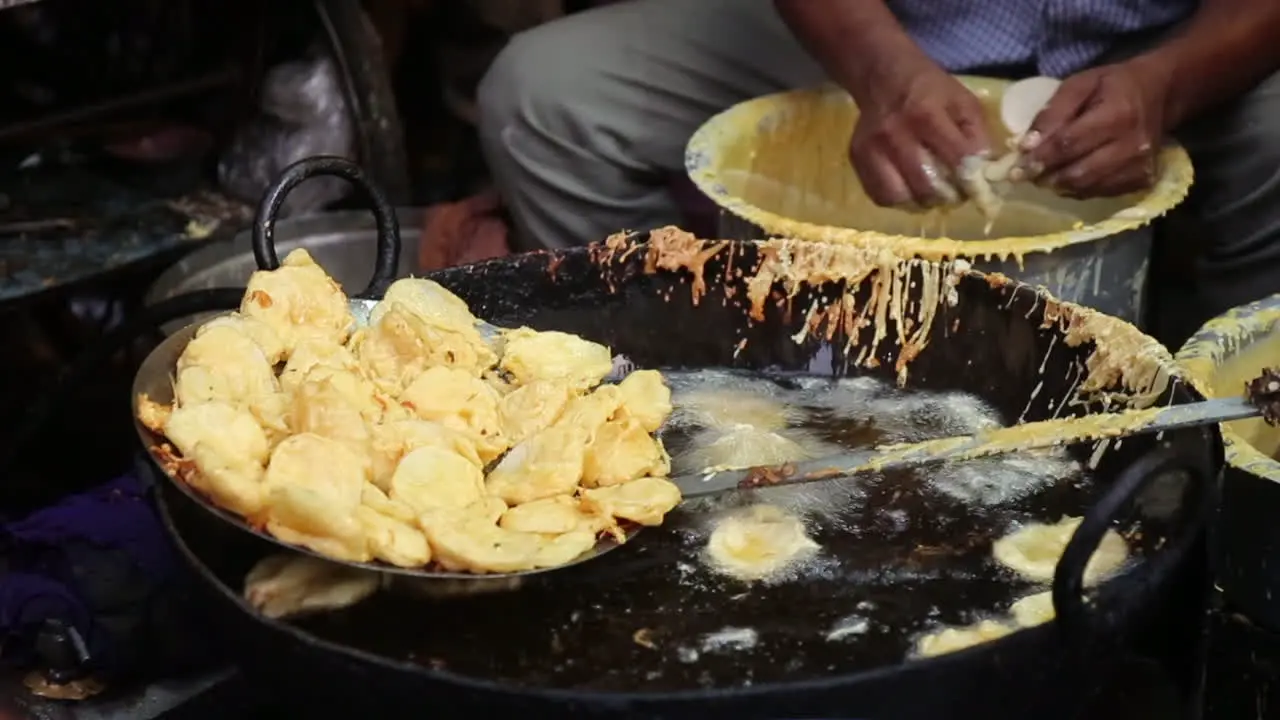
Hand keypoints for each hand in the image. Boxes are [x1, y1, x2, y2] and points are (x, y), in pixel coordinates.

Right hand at [849, 59, 991, 207]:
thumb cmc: (930, 90)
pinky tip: (910, 188)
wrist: (883, 76)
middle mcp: (896, 134)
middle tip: (955, 193)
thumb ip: (978, 136)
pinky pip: (881, 196)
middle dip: (947, 197)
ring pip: (901, 198)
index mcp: (927, 115)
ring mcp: (872, 148)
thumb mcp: (963, 102)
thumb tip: (985, 174)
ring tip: (932, 193)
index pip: (956, 161)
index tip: (977, 187)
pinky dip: (900, 200)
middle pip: (927, 187)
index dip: (972, 181)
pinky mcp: (857, 158)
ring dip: (923, 202)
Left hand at [1021, 59, 1172, 197]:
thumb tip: (1025, 145)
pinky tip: (1066, 179)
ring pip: (1087, 186)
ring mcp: (1140, 166)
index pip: (1069, 144)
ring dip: (1058, 185)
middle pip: (1077, 171)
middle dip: (1045, 176)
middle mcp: (1133, 145)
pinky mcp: (1142, 179)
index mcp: (1117, 115)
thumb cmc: (1114, 85)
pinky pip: (1100, 192)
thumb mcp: (1080, 84)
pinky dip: (1077, 189)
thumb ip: (1053, 112)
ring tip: (1042, 176)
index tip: (1015, 169)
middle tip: (1024, 176)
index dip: (1040, 159)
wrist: (1159, 94)